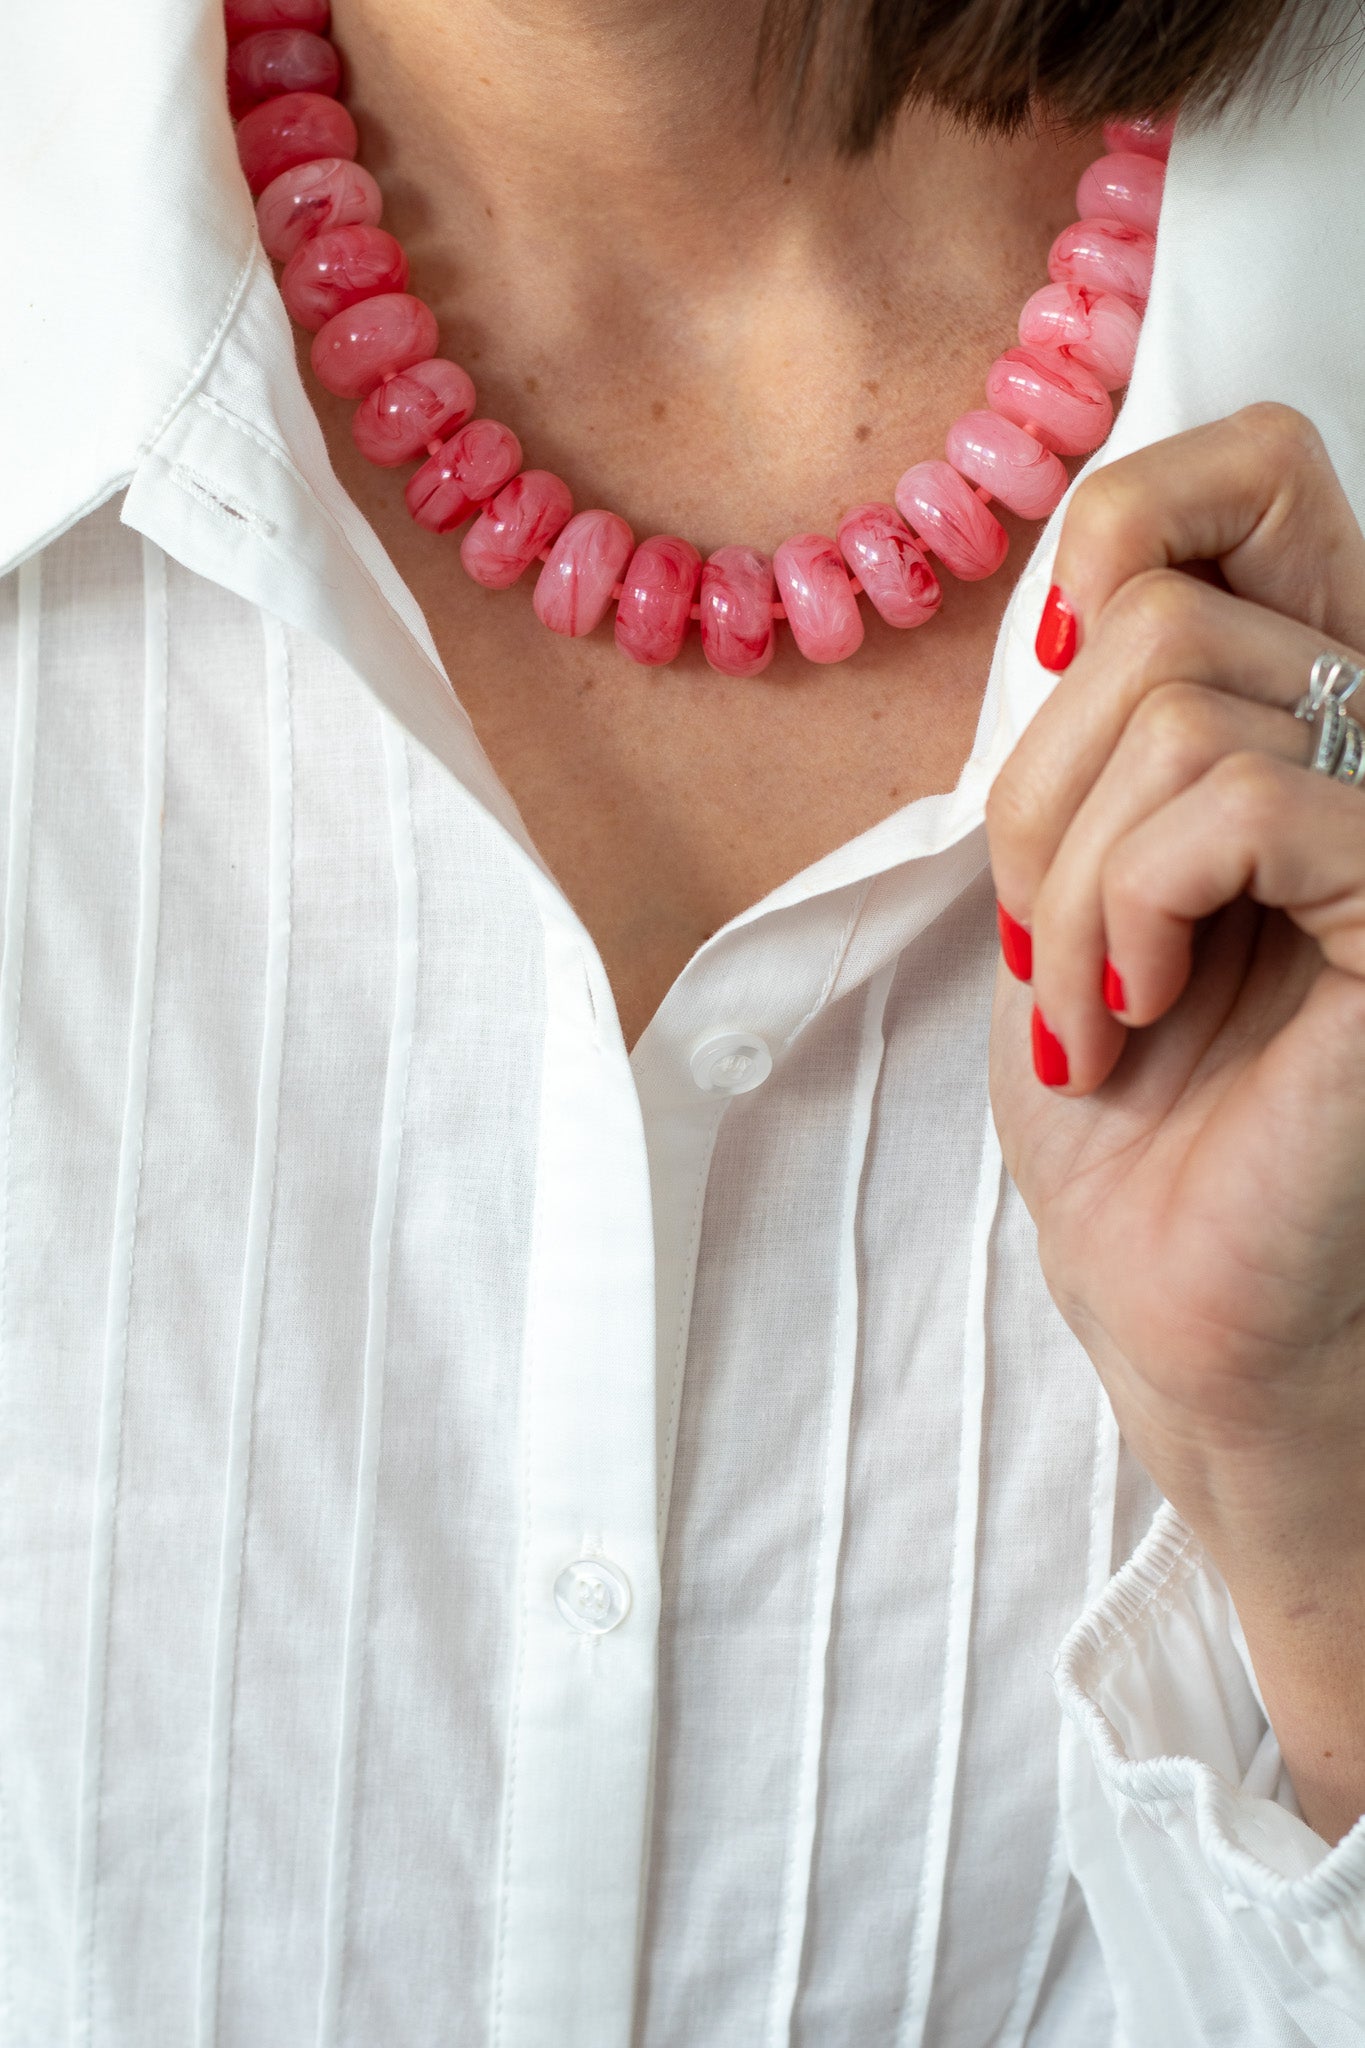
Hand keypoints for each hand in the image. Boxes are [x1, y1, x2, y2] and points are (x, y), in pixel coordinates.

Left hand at [985, 403, 1364, 1842]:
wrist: (1173, 1296)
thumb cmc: (1125, 1103)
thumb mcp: (1072, 869)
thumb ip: (1100, 717)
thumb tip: (1081, 592)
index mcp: (1315, 712)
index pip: (1263, 472)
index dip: (1133, 521)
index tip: (1050, 661)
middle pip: (1166, 610)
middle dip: (1040, 794)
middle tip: (1053, 941)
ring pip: (1181, 703)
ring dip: (1069, 878)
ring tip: (1094, 1004)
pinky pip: (1239, 799)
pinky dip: (1131, 908)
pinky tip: (1137, 1008)